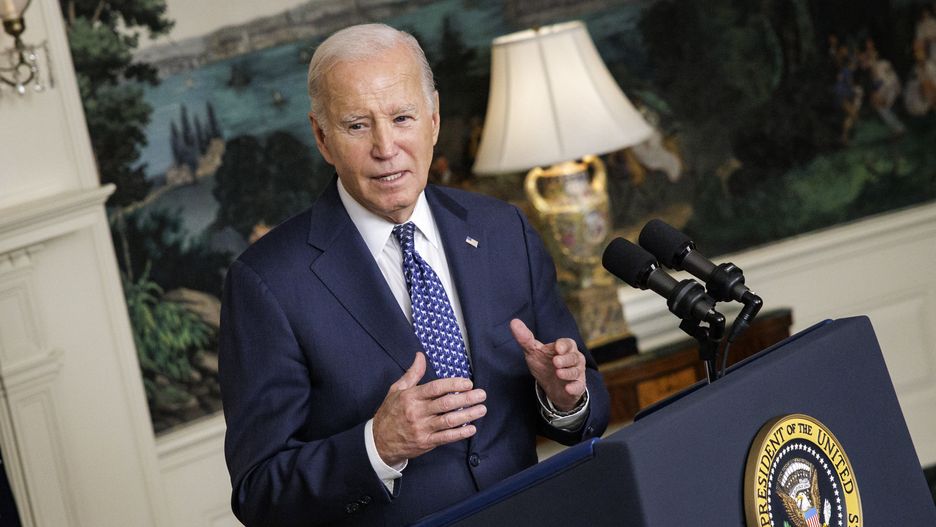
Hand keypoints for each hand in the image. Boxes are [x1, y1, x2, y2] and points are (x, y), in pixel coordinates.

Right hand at [372, 353, 486, 466]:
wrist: (378, 442)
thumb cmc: (389, 414)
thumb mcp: (396, 390)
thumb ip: (412, 374)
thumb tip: (420, 356)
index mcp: (411, 397)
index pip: (435, 388)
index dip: (453, 385)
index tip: (467, 383)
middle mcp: (417, 412)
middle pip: (446, 404)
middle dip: (466, 399)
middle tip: (481, 394)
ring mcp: (422, 428)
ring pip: (449, 421)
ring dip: (468, 415)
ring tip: (481, 409)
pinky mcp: (426, 442)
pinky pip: (446, 437)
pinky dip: (460, 433)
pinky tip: (472, 428)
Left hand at [510, 319, 585, 411]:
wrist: (552, 387)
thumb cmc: (544, 364)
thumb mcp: (533, 351)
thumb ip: (525, 338)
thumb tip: (514, 321)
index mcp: (564, 347)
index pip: (567, 343)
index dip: (563, 345)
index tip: (557, 348)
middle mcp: (573, 358)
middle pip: (573, 357)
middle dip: (565, 359)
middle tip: (556, 362)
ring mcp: (576, 373)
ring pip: (576, 371)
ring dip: (568, 373)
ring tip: (558, 373)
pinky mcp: (577, 386)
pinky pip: (578, 387)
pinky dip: (574, 387)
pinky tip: (568, 388)